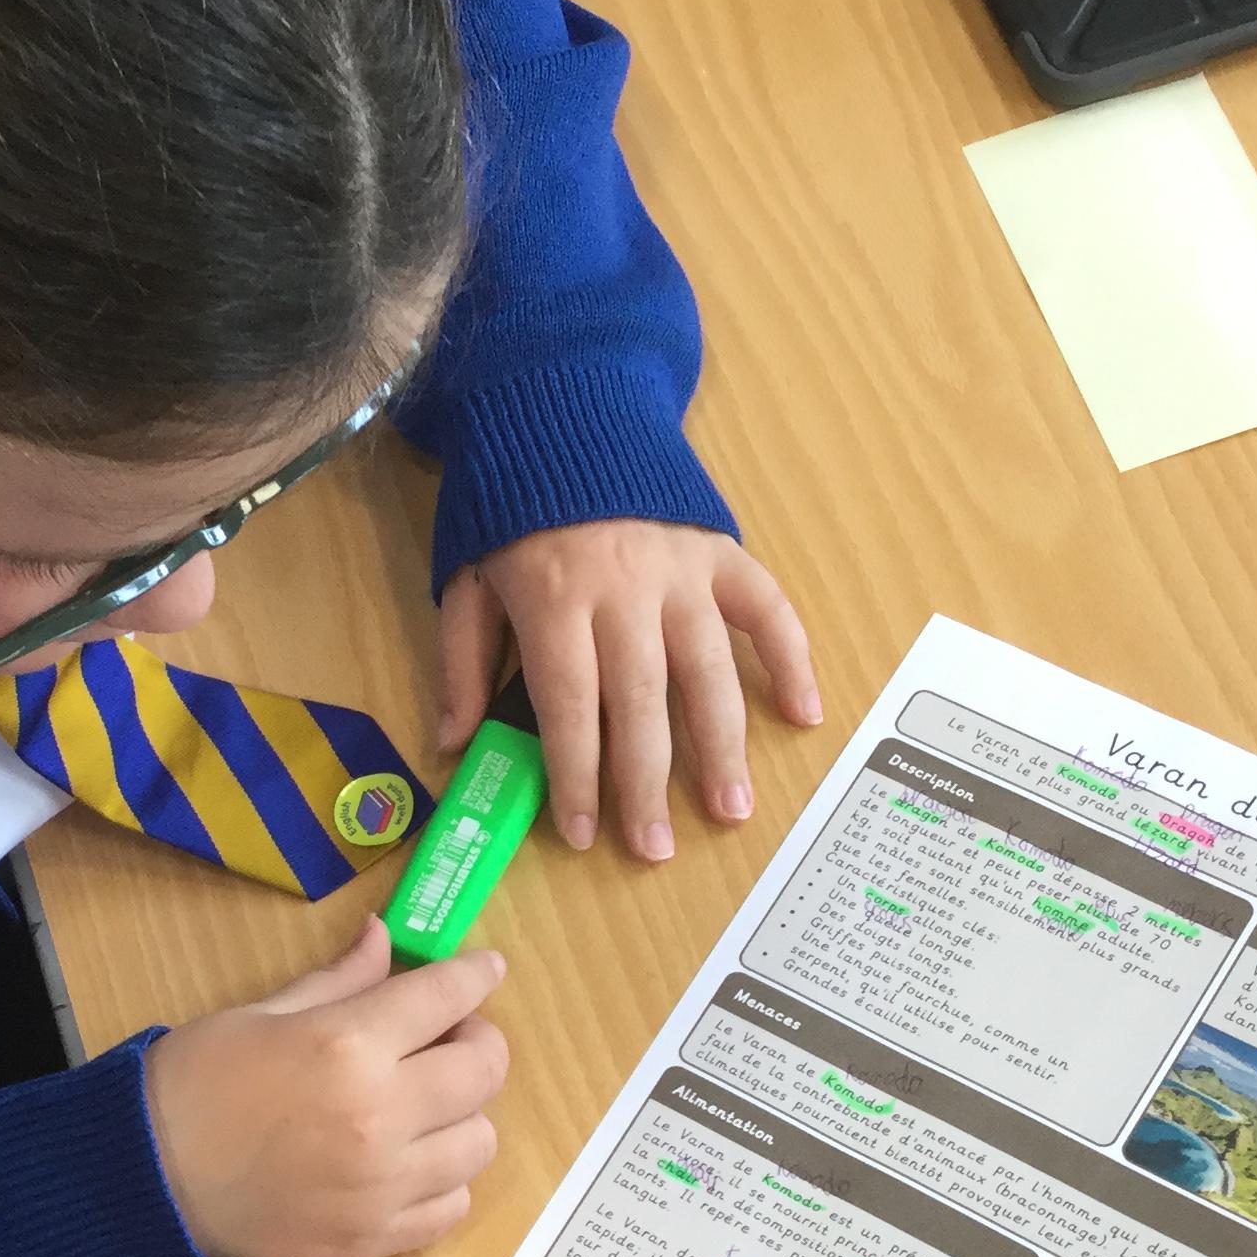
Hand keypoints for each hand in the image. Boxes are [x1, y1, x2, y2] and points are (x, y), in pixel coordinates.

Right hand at [144, 918, 507, 1256]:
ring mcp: (383, 1187)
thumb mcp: (261, 1014)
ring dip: (463, 1115)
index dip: (474, 976)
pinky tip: (411, 1162)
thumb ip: (338, 981)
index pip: (447, 997)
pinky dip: (444, 1180)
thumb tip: (384, 939)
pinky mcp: (374, 1239)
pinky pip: (451, 1207)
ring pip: (479, 1143)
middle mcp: (380, 1116)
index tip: (483, 970)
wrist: (147, 1185)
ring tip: (426, 1107)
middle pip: (483, 1072)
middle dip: (477, 1043)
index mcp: (347, 1046)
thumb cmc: (194, 1085)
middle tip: (448, 1039)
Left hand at [439, 518, 819, 858]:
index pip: (569, 706)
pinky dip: (791, 658)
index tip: (582, 833)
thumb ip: (461, 660)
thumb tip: (453, 742)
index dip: (576, 774)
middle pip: (640, 702)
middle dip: (647, 782)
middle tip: (656, 847)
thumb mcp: (465, 580)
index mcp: (555, 601)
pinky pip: (765, 608)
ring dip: (722, 745)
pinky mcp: (720, 550)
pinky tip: (802, 713)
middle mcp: (624, 590)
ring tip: (732, 809)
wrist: (564, 409)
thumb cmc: (509, 509)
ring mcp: (680, 570)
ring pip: (707, 670)